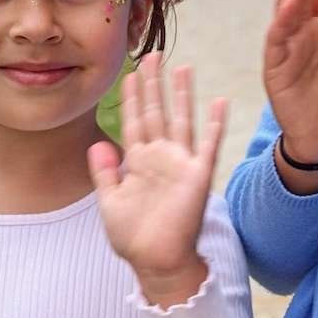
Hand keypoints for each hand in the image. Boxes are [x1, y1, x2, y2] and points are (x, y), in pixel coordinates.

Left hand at [88, 55, 226, 308]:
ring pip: (180, 119)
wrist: (157, 263)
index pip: (133, 120)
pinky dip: (214, 123)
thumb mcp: (109, 202)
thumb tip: (98, 142)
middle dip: (153, 83)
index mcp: (137, 161)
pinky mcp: (198, 175)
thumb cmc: (134, 237)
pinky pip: (208, 144)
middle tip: (152, 54)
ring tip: (182, 67)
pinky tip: (219, 101)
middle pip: (155, 111)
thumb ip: (104, 172)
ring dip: (181, 94)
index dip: (130, 96)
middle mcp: (159, 156)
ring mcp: (180, 163)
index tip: (128, 72)